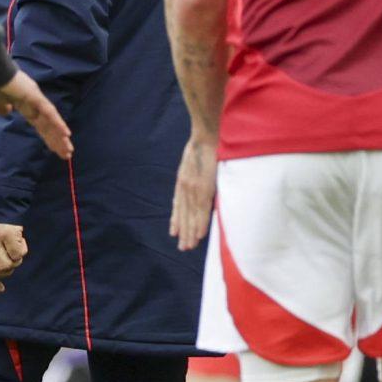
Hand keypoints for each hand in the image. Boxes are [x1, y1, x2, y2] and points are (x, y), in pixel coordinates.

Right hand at [0, 70, 71, 159]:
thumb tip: (6, 112)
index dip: (46, 136)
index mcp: (21, 103)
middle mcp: (32, 101)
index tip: (53, 149)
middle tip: (66, 154)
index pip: (38, 124)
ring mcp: (34, 98)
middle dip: (56, 140)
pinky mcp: (34, 96)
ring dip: (59, 136)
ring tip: (68, 150)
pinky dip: (57, 122)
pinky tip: (66, 134)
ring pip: (50, 121)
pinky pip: (48, 111)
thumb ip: (0, 106)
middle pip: (47, 125)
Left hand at [0, 218, 27, 290]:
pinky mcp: (8, 234)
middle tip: (11, 264)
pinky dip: (22, 251)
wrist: (4, 197)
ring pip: (6, 265)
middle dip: (4, 273)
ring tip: (16, 251)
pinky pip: (18, 254)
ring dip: (15, 262)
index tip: (0, 287)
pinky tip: (21, 242)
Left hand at [170, 132, 216, 250]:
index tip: (174, 232)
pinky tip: (199, 235)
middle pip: (184, 214)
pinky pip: (202, 210)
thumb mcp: (191, 161)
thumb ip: (193, 174)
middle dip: (183, 231)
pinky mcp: (204, 188)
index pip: (178, 205)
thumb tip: (198, 181)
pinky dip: (200, 223)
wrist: (207, 134)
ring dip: (191, 233)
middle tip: (183, 247)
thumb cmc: (204, 145)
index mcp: (183, 181)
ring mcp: (193, 189)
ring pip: (191, 216)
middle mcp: (185, 187)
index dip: (176, 219)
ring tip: (189, 246)